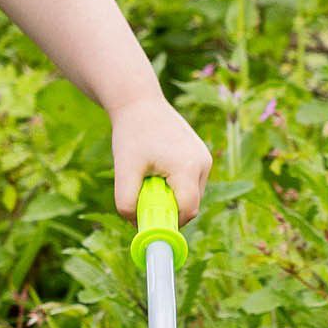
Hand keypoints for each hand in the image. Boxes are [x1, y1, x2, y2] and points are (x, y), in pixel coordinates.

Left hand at [110, 94, 213, 222]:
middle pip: (190, 205)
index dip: (169, 222)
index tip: (148, 220)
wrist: (139, 102)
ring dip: (169, 196)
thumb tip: (136, 225)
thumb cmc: (132, 134)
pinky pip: (189, 182)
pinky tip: (156, 168)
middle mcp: (203, 164)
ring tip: (148, 175)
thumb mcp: (123, 170)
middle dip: (167, 208)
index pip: (187, 211)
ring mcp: (204, 159)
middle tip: (143, 194)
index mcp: (188, 167)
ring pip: (190, 195)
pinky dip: (173, 184)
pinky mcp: (200, 156)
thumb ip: (126, 201)